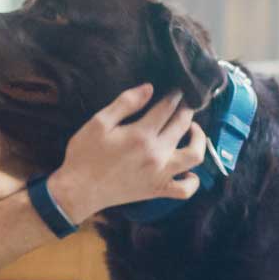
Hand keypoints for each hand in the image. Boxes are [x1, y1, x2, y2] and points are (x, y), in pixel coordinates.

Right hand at [46, 85, 205, 222]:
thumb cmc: (85, 155)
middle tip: (184, 103)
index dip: (174, 95)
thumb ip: (125, 103)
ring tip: (193, 130)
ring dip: (199, 139)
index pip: (166, 108)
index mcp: (141, 134)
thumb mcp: (99, 123)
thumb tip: (149, 88)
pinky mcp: (158, 190)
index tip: (177, 89)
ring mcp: (160, 174)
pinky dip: (193, 180)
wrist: (79, 191)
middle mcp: (157, 153)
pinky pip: (186, 189)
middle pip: (182, 125)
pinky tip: (188, 170)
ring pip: (195, 155)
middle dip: (186, 110)